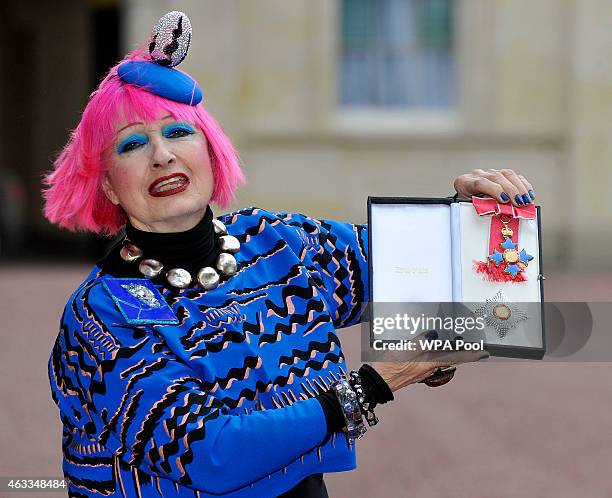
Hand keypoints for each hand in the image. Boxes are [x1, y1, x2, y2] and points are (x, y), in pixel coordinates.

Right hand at [370, 332, 488, 391]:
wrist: (377, 382)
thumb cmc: (390, 367)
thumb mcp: (406, 350)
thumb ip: (421, 342)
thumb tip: (433, 335)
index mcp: (429, 364)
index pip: (455, 358)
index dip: (471, 355)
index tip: (484, 353)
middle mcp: (428, 369)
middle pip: (448, 358)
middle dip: (458, 350)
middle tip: (467, 341)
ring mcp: (420, 371)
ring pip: (437, 359)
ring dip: (444, 350)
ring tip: (447, 340)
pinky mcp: (413, 370)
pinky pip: (427, 360)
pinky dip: (431, 352)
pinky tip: (424, 346)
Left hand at [454, 169, 535, 206]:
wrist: (464, 197)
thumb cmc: (466, 205)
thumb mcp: (469, 208)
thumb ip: (481, 207)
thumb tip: (499, 211)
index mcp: (465, 182)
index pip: (481, 182)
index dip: (494, 190)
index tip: (504, 200)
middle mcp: (477, 175)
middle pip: (496, 177)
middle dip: (510, 190)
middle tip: (519, 203)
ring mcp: (489, 173)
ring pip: (507, 174)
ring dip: (519, 188)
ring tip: (526, 200)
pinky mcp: (500, 174)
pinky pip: (514, 176)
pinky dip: (523, 185)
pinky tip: (529, 195)